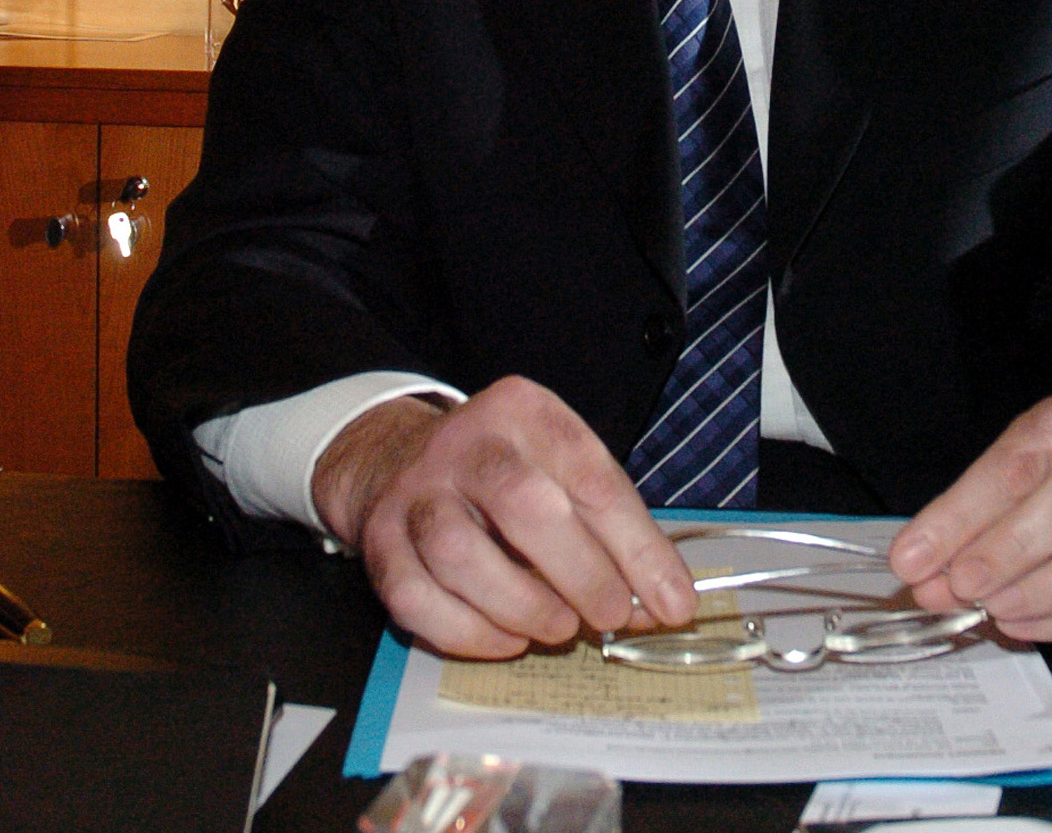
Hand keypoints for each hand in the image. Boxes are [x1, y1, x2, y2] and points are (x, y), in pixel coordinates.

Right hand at [311, 376, 698, 658]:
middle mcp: (463, 444)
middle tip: (612, 615)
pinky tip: (509, 638)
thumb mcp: (564, 468)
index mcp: (523, 412)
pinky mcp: (379, 543)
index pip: (592, 477)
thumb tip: (664, 600)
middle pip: (522, 505)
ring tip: (560, 628)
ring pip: (459, 554)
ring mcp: (414, 492)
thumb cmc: (503, 471)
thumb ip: (612, 527)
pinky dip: (471, 633)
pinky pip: (417, 598)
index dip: (639, 548)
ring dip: (522, 606)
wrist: (397, 460)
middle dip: (580, 573)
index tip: (672, 601)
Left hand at [886, 392, 1051, 640]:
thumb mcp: (1006, 471)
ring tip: (990, 609)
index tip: (913, 556)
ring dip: (1046, 589)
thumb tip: (916, 568)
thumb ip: (962, 517)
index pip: (1019, 461)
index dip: (962, 513)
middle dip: (1014, 545)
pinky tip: (1020, 624)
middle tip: (959, 583)